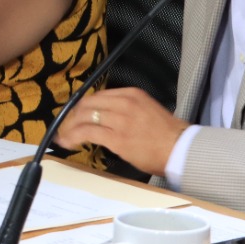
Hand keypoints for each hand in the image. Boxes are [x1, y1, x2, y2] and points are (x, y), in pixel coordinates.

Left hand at [54, 87, 189, 177]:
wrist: (181, 149)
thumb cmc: (167, 134)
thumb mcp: (146, 110)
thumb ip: (126, 109)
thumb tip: (106, 117)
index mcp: (131, 94)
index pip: (98, 96)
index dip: (82, 106)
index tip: (75, 115)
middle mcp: (124, 103)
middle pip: (87, 104)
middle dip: (72, 116)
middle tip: (65, 126)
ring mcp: (119, 119)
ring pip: (84, 117)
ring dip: (69, 127)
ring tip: (63, 136)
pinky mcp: (116, 137)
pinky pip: (87, 133)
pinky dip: (73, 136)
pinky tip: (67, 142)